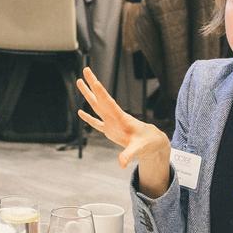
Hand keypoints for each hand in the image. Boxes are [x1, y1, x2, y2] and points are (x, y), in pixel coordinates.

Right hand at [76, 67, 171, 194]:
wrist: (153, 143)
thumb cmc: (148, 143)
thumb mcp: (139, 149)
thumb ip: (129, 155)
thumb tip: (121, 163)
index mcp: (120, 118)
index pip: (108, 102)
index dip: (100, 92)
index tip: (93, 80)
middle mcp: (114, 117)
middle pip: (100, 98)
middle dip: (92, 84)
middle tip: (85, 69)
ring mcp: (111, 123)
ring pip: (96, 106)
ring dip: (88, 95)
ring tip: (79, 82)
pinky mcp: (110, 130)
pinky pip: (96, 122)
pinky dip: (88, 118)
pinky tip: (80, 112)